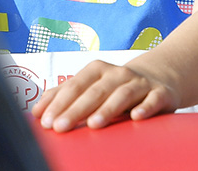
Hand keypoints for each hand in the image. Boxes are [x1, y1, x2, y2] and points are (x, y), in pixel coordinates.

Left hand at [31, 58, 177, 131]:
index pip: (76, 85)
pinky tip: (136, 117)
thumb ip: (64, 95)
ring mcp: (140, 83)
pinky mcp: (160, 93)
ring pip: (123, 94)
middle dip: (77, 109)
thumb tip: (37, 110)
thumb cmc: (116, 86)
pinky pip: (154, 99)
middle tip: (61, 127)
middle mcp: (119, 74)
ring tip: (93, 124)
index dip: (60, 102)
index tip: (46, 122)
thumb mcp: (91, 86)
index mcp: (99, 70)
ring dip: (108, 108)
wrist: (158, 77)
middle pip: (96, 91)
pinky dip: (146, 107)